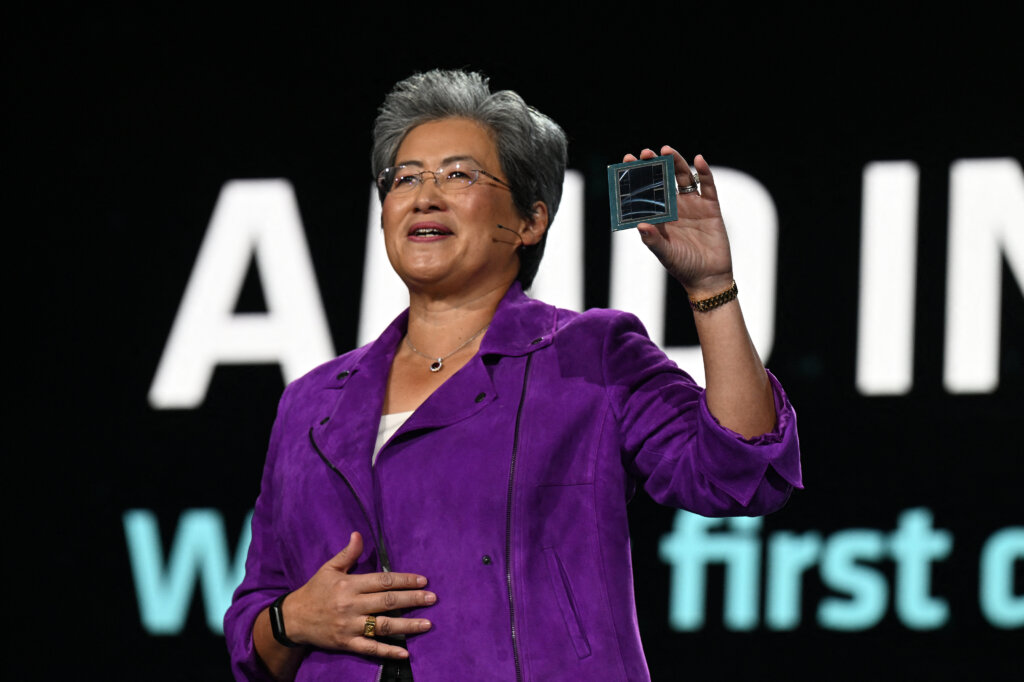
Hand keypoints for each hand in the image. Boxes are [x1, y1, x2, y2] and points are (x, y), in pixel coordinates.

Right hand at [284, 532, 434, 658]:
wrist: (293, 619)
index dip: (404, 580)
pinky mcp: (347, 643)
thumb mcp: (329, 569)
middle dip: (413, 600)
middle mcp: (351, 605)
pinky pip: (371, 648)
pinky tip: (405, 652)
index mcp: (349, 585)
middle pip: (388, 602)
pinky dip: (388, 651)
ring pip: (383, 626)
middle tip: (432, 598)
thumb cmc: (315, 591)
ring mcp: (350, 626)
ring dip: (408, 625)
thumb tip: (359, 534)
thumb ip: (348, 554)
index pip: (382, 581)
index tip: (423, 580)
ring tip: (428, 623)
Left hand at [622, 147, 733, 296]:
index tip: (627, 160)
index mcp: (659, 216)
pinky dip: (704, 172)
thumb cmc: (683, 267)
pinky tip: (699, 160)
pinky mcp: (711, 207)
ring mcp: (693, 205)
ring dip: (676, 162)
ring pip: (683, 177)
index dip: (637, 175)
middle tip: (645, 153)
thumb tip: (640, 224)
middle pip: (663, 179)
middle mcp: (674, 207)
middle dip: (654, 165)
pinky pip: (707, 186)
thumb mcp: (665, 254)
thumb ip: (653, 240)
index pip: (645, 191)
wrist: (708, 277)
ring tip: (667, 150)